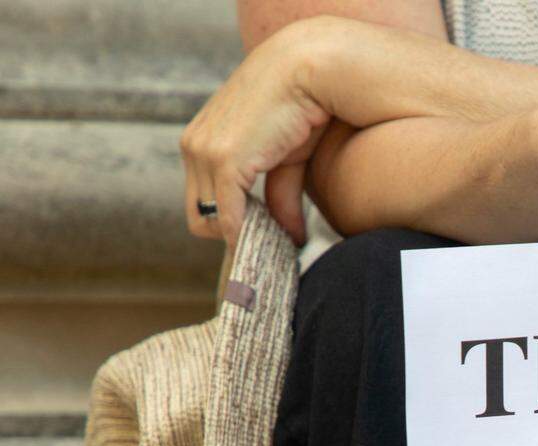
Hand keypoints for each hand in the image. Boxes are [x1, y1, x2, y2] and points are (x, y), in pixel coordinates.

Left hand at [180, 21, 331, 245]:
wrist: (305, 69)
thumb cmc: (299, 107)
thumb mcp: (287, 160)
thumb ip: (281, 197)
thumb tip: (292, 237)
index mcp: (201, 142)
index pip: (201, 201)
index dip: (229, 224)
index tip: (262, 236)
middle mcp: (193, 147)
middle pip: (199, 218)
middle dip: (234, 236)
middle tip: (269, 246)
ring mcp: (204, 153)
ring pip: (211, 222)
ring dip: (244, 238)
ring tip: (277, 245)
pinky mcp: (224, 160)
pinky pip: (228, 215)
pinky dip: (247, 234)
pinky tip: (273, 241)